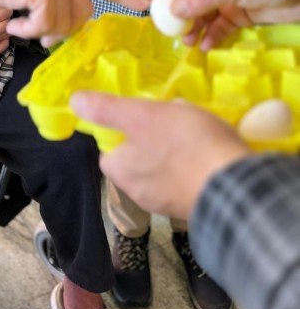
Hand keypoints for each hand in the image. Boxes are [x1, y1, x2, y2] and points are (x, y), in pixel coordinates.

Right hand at [0, 0, 148, 44]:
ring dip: (38, 31)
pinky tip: (15, 22)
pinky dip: (27, 30)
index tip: (143, 4)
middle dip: (61, 30)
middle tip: (40, 34)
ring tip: (20, 22)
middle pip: (82, 16)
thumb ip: (57, 2)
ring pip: (62, 23)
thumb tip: (59, 34)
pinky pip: (43, 25)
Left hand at [70, 92, 250, 218]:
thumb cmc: (183, 144)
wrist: (234, 187)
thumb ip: (107, 109)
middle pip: (136, 160)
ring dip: (173, 155)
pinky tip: (208, 154)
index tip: (141, 116)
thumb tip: (74, 101)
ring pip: (162, 171)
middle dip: (151, 141)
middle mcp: (137, 194)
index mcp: (120, 172)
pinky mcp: (193, 207)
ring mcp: (167, 204)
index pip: (109, 150)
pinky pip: (186, 181)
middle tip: (172, 121)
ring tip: (194, 134)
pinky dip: (193, 168)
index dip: (122, 131)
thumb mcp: (140, 115)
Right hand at [144, 0, 299, 48]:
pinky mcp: (238, 13)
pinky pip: (218, 26)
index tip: (146, 1)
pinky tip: (206, 46)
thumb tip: (171, 11)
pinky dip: (211, 36)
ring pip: (200, 13)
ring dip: (192, 27)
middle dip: (174, 11)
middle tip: (166, 29)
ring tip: (187, 42)